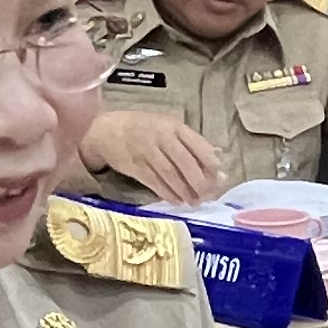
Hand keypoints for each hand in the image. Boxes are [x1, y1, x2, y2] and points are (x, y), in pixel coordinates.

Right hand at [83, 107, 228, 204]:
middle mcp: (161, 137)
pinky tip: (177, 200)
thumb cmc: (145, 129)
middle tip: (208, 195)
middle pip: (185, 162)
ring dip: (185, 191)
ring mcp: (147, 152)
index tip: (220, 177)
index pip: (196, 144)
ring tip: (194, 201)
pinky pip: (154, 182)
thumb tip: (218, 163)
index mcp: (174, 126)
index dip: (210, 162)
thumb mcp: (169, 128)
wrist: (108, 130)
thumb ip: (192, 144)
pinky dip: (167, 193)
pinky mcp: (134, 166)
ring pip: (170, 174)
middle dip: (199, 181)